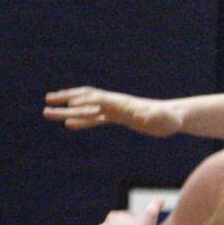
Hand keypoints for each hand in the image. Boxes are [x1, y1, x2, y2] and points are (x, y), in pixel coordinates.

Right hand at [44, 86, 181, 135]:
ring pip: (87, 108)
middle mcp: (117, 104)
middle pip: (88, 99)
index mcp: (125, 104)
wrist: (176, 116)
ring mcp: (116, 110)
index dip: (87, 102)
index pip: (102, 101)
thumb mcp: (165, 120)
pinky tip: (68, 125)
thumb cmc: (172, 119)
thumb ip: (155, 117)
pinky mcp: (118, 117)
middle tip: (47, 102)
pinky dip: (81, 121)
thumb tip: (145, 117)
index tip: (69, 105)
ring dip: (67, 109)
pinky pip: (95, 118)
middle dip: (67, 100)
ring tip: (47, 111)